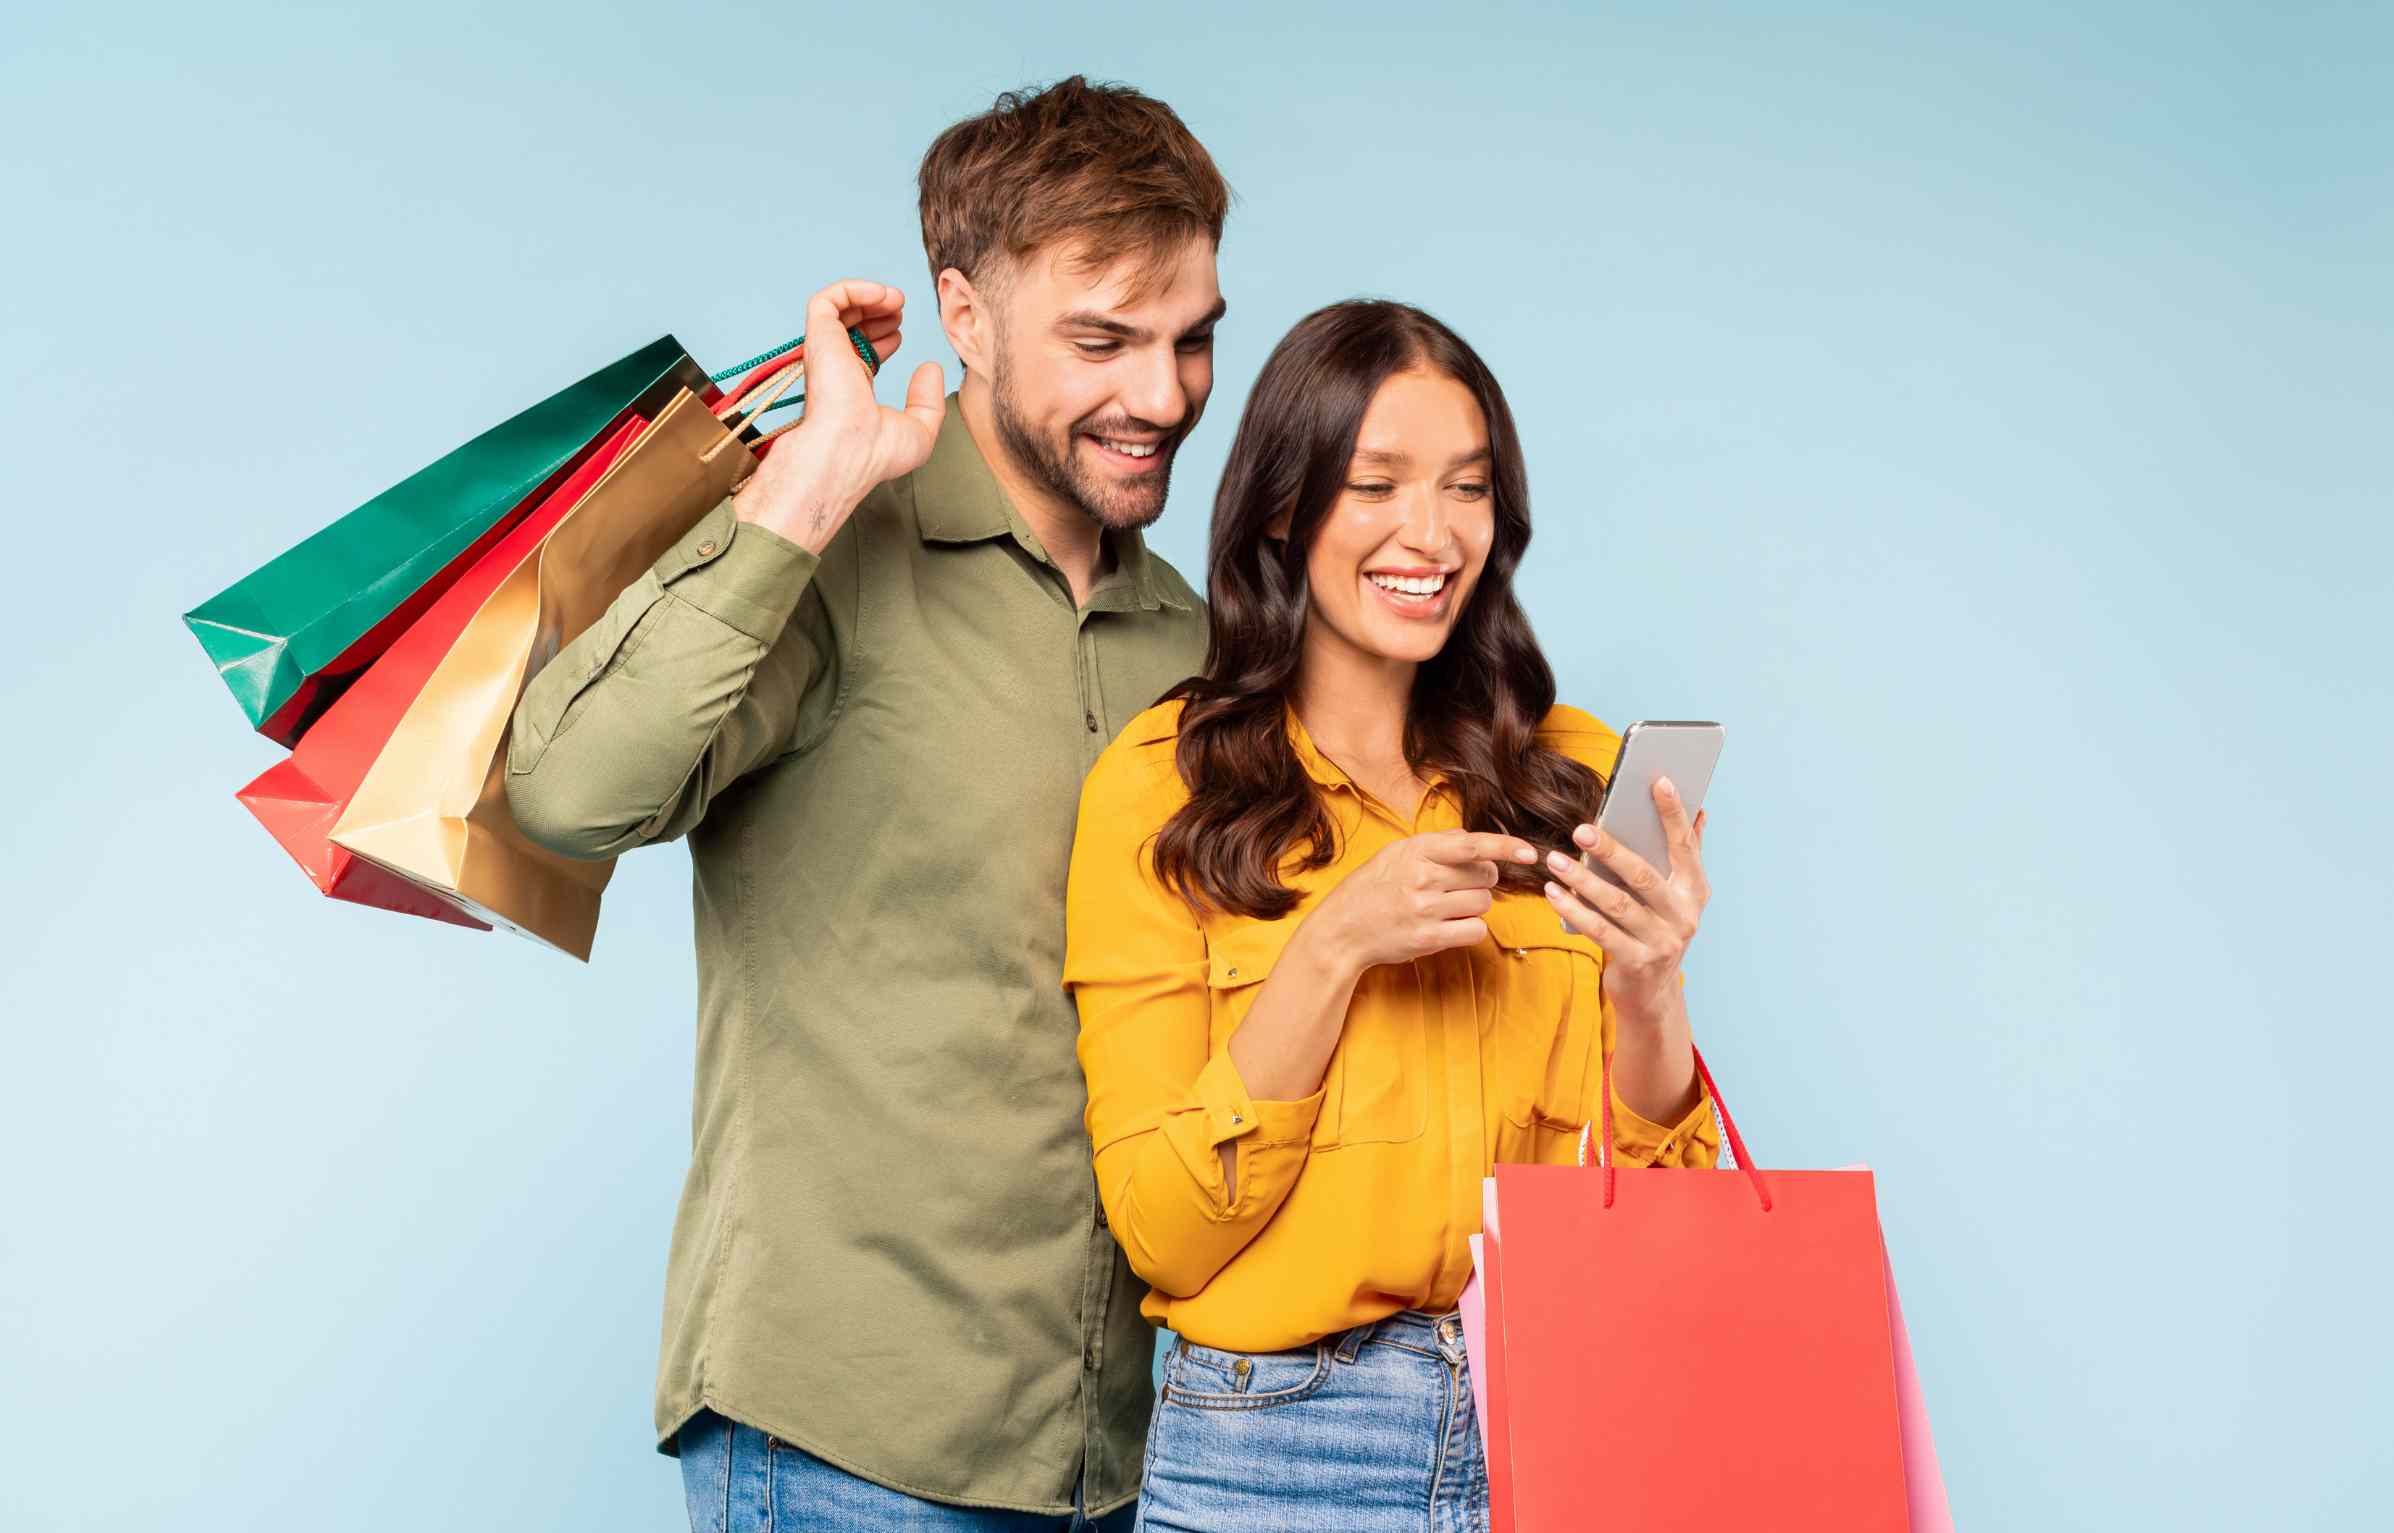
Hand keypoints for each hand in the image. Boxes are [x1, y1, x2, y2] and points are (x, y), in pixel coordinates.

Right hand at [732, 278, 946, 552]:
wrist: (849, 452)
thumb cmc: (877, 453)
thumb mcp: (919, 431)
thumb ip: (929, 401)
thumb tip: (931, 368)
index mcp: (850, 389)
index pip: (861, 350)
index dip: (882, 334)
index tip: (900, 333)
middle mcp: (833, 368)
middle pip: (851, 325)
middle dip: (877, 310)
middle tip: (901, 309)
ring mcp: (825, 352)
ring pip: (837, 308)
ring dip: (869, 295)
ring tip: (896, 298)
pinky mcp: (818, 336)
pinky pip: (826, 299)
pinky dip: (854, 288)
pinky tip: (882, 294)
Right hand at [1305, 829, 1542, 977]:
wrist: (1341, 929)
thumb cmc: (1370, 888)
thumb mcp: (1395, 854)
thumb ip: (1435, 844)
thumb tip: (1472, 839)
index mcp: (1417, 851)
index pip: (1472, 845)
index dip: (1506, 847)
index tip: (1531, 852)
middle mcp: (1423, 878)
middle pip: (1486, 876)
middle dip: (1481, 881)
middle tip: (1458, 886)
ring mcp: (1426, 909)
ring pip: (1483, 903)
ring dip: (1473, 906)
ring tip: (1444, 907)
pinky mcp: (1429, 938)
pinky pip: (1475, 930)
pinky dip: (1470, 929)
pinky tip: (1449, 926)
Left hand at [1541, 779, 1710, 1017]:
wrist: (1651, 994)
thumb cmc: (1656, 930)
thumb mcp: (1676, 896)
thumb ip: (1685, 855)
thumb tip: (1700, 810)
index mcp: (1695, 891)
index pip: (1685, 845)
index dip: (1673, 813)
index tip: (1659, 781)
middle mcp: (1684, 915)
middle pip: (1644, 875)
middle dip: (1612, 850)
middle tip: (1581, 828)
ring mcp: (1662, 942)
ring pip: (1617, 904)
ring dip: (1583, 880)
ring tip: (1555, 860)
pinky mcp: (1637, 963)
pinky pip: (1600, 931)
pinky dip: (1574, 910)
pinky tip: (1554, 893)